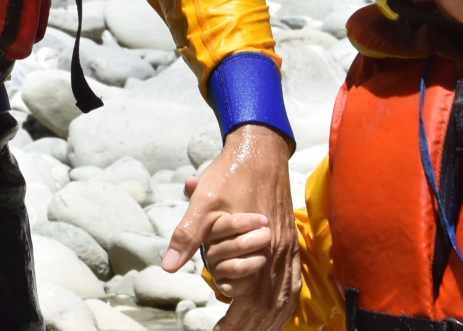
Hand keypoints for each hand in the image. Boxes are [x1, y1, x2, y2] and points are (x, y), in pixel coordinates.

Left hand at [164, 125, 297, 330]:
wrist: (261, 150)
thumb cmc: (231, 175)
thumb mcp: (203, 202)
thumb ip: (187, 236)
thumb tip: (169, 266)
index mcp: (258, 246)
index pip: (249, 298)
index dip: (235, 321)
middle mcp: (277, 252)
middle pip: (269, 304)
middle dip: (251, 327)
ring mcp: (287, 248)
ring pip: (284, 297)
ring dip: (270, 320)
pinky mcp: (291, 242)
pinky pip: (294, 282)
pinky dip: (285, 304)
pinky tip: (277, 312)